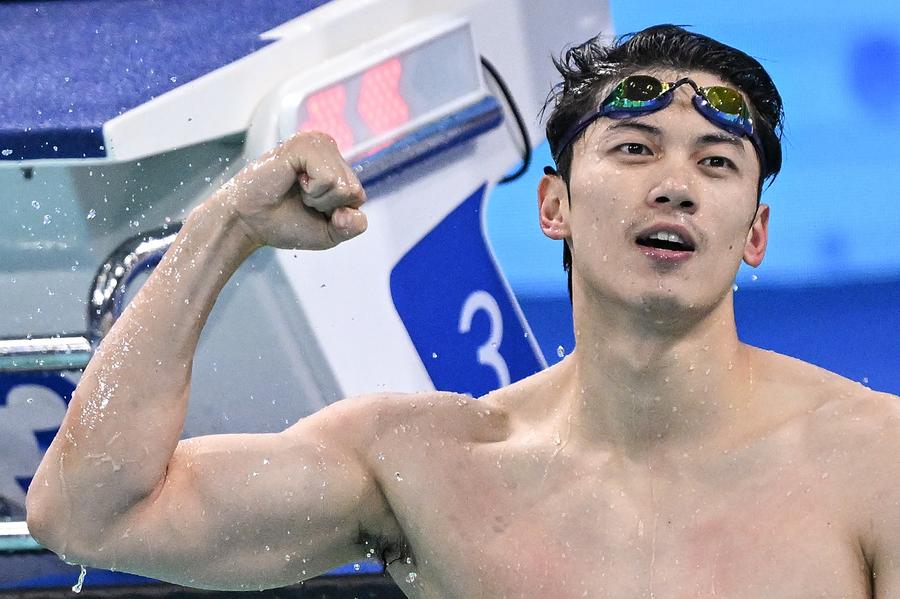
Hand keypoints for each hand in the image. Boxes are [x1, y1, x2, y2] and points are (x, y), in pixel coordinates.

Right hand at [210, 131, 367, 250]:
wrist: (248, 222)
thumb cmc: (284, 223)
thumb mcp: (329, 233)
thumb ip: (352, 227)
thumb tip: (352, 213)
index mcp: (336, 166)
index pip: (358, 197)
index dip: (336, 215)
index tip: (310, 209)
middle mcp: (329, 151)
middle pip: (355, 191)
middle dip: (328, 207)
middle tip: (300, 199)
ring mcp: (318, 144)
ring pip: (344, 186)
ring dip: (319, 199)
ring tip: (297, 190)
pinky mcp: (305, 145)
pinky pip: (329, 180)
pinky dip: (313, 191)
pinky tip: (293, 180)